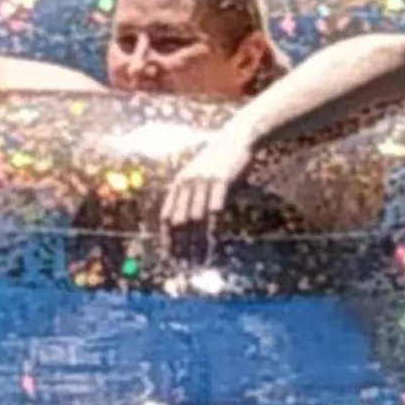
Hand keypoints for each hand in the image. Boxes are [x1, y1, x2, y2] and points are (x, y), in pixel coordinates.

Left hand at [158, 136, 254, 255]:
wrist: (237, 138)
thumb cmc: (217, 161)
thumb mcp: (197, 175)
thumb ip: (190, 197)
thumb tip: (185, 225)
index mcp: (179, 184)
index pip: (167, 216)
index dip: (167, 238)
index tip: (169, 257)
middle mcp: (188, 183)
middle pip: (180, 221)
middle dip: (181, 246)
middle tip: (185, 267)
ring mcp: (204, 182)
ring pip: (196, 219)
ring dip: (197, 243)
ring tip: (200, 261)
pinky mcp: (222, 181)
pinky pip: (215, 208)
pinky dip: (214, 228)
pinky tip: (214, 243)